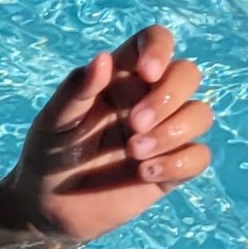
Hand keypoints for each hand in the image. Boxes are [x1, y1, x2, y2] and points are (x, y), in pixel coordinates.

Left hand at [0, 25, 214, 244]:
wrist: (46, 206)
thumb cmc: (48, 153)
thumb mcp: (53, 121)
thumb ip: (76, 90)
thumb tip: (103, 58)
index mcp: (120, 78)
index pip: (154, 41)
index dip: (159, 48)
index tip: (147, 72)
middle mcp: (147, 99)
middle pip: (188, 74)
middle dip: (169, 96)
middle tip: (135, 125)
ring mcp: (163, 133)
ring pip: (200, 114)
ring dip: (174, 131)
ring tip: (135, 153)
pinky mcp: (171, 168)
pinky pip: (200, 155)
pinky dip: (179, 162)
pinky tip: (144, 173)